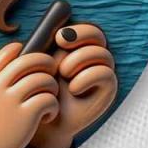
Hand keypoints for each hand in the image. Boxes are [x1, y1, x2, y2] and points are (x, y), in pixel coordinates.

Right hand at [0, 42, 59, 147]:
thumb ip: (5, 77)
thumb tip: (32, 60)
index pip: (10, 50)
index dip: (26, 51)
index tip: (33, 63)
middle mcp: (0, 85)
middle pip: (32, 59)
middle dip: (47, 64)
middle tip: (51, 74)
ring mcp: (12, 100)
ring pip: (44, 79)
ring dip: (52, 87)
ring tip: (48, 98)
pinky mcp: (25, 116)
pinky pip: (49, 99)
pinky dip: (53, 106)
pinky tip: (46, 115)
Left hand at [31, 23, 116, 147]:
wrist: (44, 119)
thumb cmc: (40, 90)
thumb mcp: (40, 65)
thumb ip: (45, 46)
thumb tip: (51, 28)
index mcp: (76, 49)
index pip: (85, 29)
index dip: (75, 29)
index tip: (56, 37)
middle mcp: (92, 59)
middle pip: (98, 35)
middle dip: (80, 34)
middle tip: (61, 43)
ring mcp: (101, 73)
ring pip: (102, 53)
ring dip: (79, 59)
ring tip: (63, 73)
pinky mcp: (108, 90)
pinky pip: (106, 73)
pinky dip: (87, 78)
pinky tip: (73, 88)